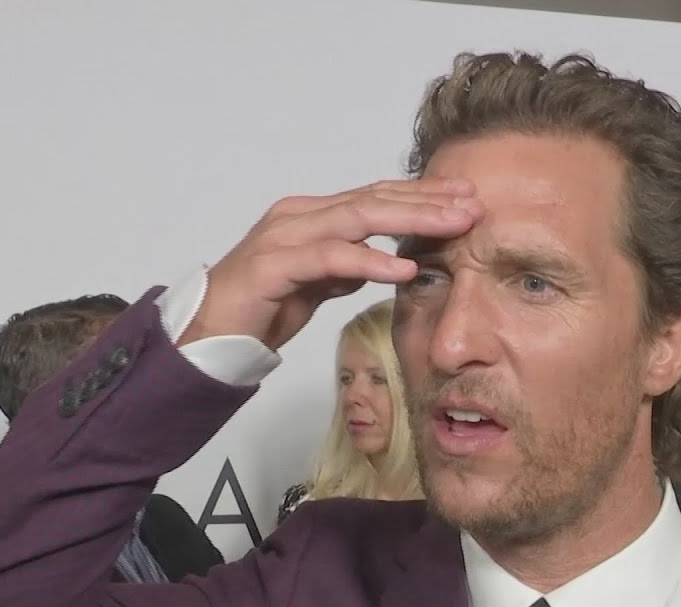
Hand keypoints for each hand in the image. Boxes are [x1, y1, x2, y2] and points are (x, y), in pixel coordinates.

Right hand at [180, 178, 482, 349]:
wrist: (207, 335)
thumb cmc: (258, 308)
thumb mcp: (314, 285)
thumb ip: (343, 268)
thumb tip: (379, 262)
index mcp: (310, 216)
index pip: (376, 197)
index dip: (423, 196)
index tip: (466, 200)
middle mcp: (299, 216)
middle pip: (374, 199)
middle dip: (428, 201)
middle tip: (473, 204)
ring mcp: (285, 237)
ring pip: (358, 218)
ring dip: (411, 220)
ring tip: (453, 226)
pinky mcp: (274, 266)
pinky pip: (330, 258)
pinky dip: (369, 262)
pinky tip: (401, 268)